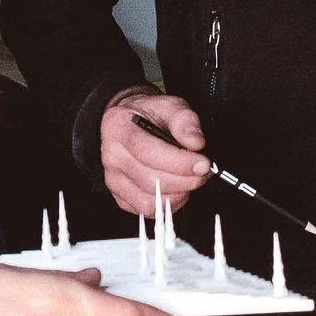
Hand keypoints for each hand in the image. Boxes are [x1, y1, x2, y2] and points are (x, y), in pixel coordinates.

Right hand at [99, 88, 210, 217]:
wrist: (132, 124)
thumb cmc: (151, 116)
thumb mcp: (170, 105)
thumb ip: (185, 121)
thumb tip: (195, 142)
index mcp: (118, 128)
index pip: (147, 152)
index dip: (179, 162)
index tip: (202, 163)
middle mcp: (112, 156)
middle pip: (150, 180)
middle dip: (184, 180)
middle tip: (202, 171)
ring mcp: (113, 179)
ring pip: (148, 200)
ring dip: (178, 193)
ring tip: (190, 178)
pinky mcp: (121, 197)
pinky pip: (146, 210)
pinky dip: (168, 203)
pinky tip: (178, 189)